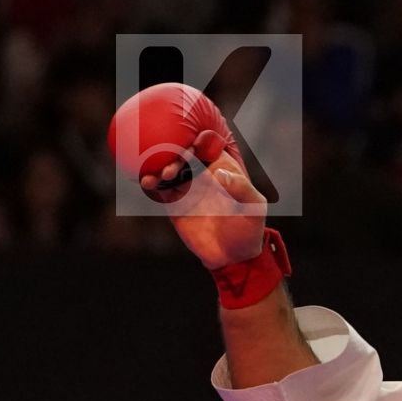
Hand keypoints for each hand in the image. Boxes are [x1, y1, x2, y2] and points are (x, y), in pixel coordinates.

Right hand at [144, 146, 266, 270]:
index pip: (206, 146)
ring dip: (158, 166)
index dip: (195, 143)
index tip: (188, 150)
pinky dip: (150, 181)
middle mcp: (202, 173)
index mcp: (223, 168)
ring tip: (159, 177)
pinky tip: (147, 182)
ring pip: (167, 167)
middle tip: (171, 170)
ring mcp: (187, 187)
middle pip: (182, 154)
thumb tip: (220, 174)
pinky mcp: (174, 202)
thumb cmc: (248, 229)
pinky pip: (158, 187)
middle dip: (173, 156)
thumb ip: (242, 189)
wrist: (233, 257)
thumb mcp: (253, 208)